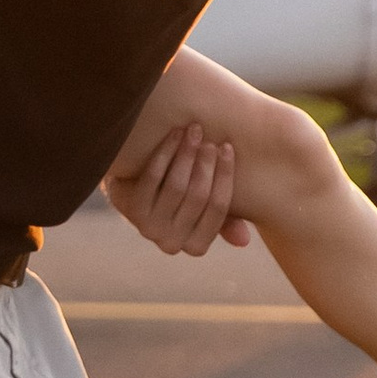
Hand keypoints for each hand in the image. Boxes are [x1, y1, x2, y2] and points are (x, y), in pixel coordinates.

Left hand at [105, 120, 252, 256]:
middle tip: (209, 139)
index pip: (219, 208)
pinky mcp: (132, 210)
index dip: (225, 176)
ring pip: (176, 185)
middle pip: (199, 196)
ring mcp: (150, 228)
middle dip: (206, 164)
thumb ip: (226, 221)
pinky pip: (153, 177)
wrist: (132, 192)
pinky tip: (174, 134)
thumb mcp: (202, 211)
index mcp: (197, 246)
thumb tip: (244, 240)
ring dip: (187, 155)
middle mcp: (173, 243)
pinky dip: (166, 153)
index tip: (227, 147)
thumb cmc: (178, 200)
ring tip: (194, 131)